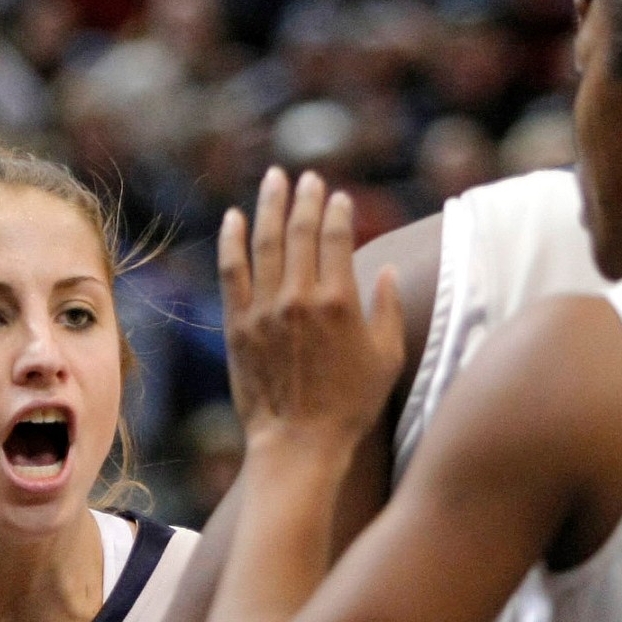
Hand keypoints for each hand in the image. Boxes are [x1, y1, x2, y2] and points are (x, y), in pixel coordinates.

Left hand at [219, 167, 404, 441]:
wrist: (298, 443)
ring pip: (265, 242)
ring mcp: (265, 309)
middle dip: (305, 198)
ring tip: (274, 179)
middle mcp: (300, 298)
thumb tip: (385, 270)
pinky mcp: (237, 325)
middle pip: (301, 231)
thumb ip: (389, 309)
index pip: (337, 237)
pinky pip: (231, 272)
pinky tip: (234, 218)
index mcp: (340, 302)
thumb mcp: (387, 358)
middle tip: (307, 178)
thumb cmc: (350, 406)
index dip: (338, 211)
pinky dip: (232, 241)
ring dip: (269, 205)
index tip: (339, 198)